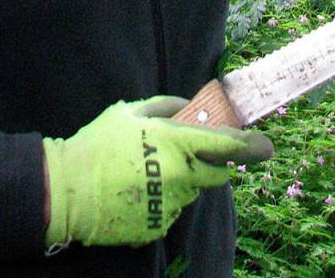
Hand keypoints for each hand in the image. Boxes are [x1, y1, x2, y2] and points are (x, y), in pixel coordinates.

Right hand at [42, 96, 272, 247]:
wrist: (67, 191)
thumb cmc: (98, 145)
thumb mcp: (129, 112)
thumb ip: (165, 106)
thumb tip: (188, 107)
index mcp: (174, 143)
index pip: (225, 145)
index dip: (250, 145)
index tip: (266, 146)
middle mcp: (179, 176)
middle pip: (217, 173)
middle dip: (213, 163)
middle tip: (187, 155)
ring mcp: (170, 204)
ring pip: (193, 191)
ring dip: (184, 181)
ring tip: (148, 171)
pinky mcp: (159, 227)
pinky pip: (173, 210)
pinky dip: (165, 199)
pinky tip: (138, 191)